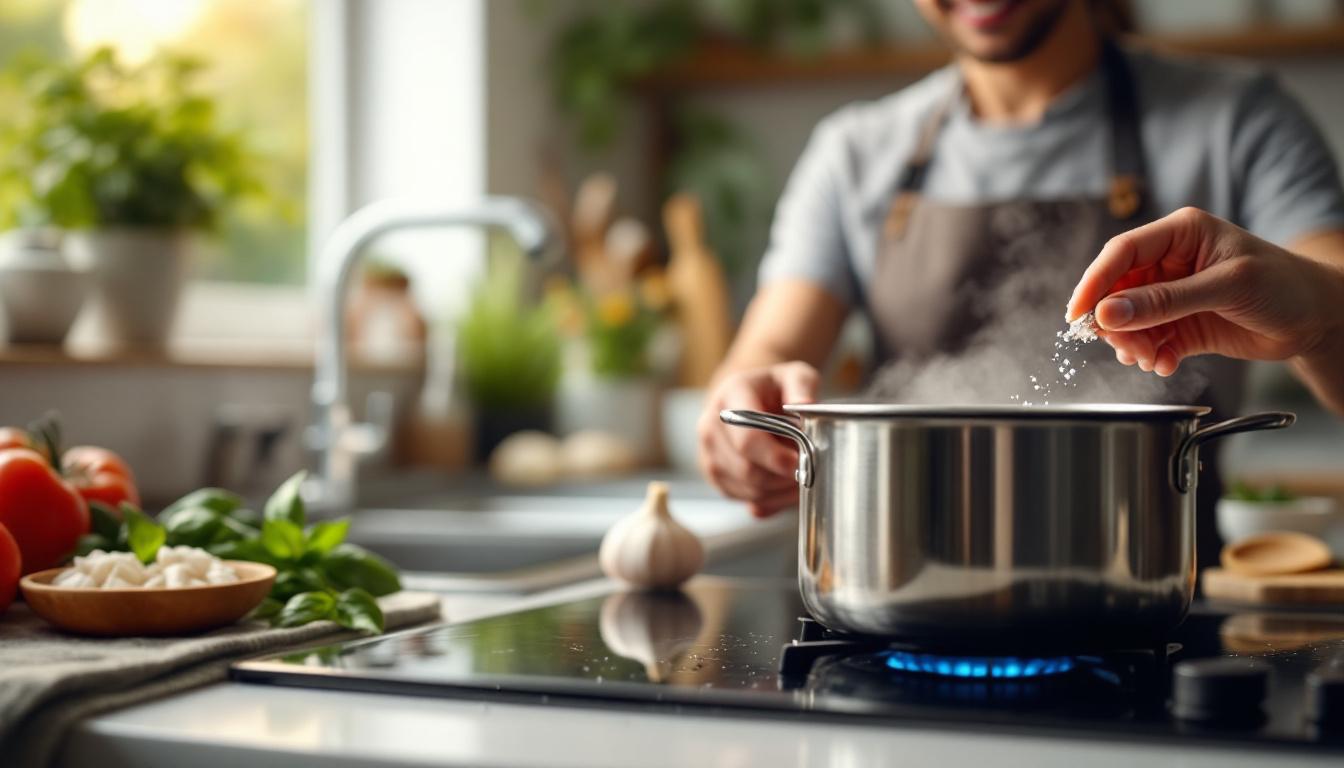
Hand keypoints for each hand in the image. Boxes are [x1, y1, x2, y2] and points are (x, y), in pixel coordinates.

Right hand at [697, 362, 818, 517]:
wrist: (749, 397)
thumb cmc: (775, 387)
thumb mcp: (795, 375)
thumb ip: (802, 387)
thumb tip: (805, 406)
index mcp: (730, 397)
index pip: (748, 439)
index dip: (776, 458)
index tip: (801, 463)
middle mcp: (711, 425)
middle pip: (747, 469)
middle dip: (782, 477)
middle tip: (808, 471)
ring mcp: (708, 452)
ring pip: (748, 489)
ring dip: (780, 490)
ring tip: (800, 474)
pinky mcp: (713, 474)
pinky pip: (745, 498)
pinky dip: (771, 498)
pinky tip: (784, 483)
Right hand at [1067, 207, 1343, 376]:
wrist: (1319, 318)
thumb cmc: (1285, 285)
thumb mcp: (1225, 287)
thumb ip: (1165, 301)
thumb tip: (1109, 313)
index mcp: (1181, 234)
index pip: (1122, 253)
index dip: (1094, 282)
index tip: (1078, 314)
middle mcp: (1171, 262)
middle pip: (1118, 290)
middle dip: (1115, 321)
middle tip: (1122, 346)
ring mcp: (1174, 294)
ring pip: (1129, 319)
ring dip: (1132, 343)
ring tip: (1149, 358)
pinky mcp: (1180, 323)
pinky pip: (1149, 340)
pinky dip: (1150, 355)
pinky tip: (1165, 364)